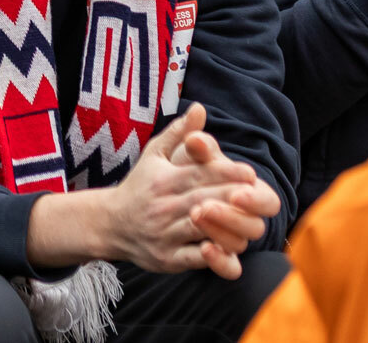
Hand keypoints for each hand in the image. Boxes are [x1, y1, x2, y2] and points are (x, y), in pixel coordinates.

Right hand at [101, 105, 276, 276]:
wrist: (110, 223)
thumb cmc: (140, 186)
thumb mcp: (154, 154)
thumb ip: (178, 132)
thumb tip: (200, 108)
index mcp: (163, 180)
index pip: (197, 175)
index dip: (224, 173)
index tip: (249, 173)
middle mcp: (164, 207)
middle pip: (203, 201)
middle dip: (231, 199)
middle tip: (257, 196)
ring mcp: (165, 234)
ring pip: (201, 231)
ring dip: (226, 228)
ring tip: (251, 223)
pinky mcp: (168, 258)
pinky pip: (194, 259)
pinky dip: (212, 257)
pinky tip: (230, 250)